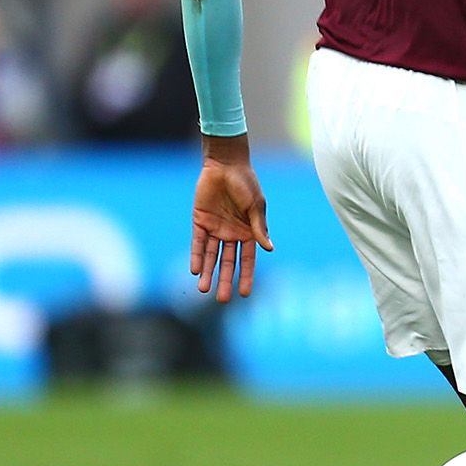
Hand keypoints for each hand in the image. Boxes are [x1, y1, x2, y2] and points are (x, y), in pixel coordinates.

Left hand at [190, 135, 272, 301]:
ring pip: (211, 256)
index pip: (248, 259)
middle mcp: (232, 233)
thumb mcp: (256, 206)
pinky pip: (197, 243)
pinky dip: (197, 256)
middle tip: (222, 299)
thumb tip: (269, 249)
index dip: (247, 276)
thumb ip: (258, 228)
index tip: (246, 294)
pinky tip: (195, 270)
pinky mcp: (199, 222)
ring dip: (208, 272)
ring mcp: (215, 229)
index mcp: (249, 231)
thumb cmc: (246, 184)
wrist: (225, 165)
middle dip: (225, 280)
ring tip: (204, 289)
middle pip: (228, 262)